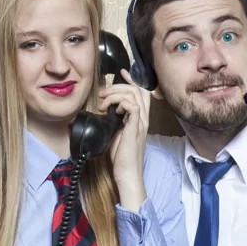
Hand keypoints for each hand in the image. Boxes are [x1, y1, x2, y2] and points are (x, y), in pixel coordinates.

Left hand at [97, 69, 150, 210]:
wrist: (127, 172)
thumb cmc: (122, 157)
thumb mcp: (118, 133)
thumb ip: (116, 120)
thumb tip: (105, 110)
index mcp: (140, 119)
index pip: (141, 93)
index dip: (132, 80)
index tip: (121, 73)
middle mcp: (144, 118)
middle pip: (138, 90)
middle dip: (118, 86)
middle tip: (103, 93)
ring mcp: (141, 123)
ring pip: (134, 95)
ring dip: (115, 94)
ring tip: (103, 102)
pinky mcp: (135, 128)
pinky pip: (132, 106)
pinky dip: (120, 103)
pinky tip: (111, 111)